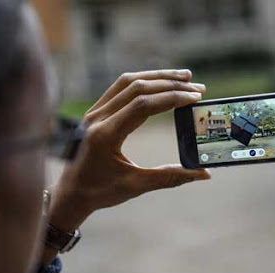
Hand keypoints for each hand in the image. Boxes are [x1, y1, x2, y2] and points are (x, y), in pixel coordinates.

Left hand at [47, 70, 209, 232]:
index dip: (172, 97)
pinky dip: (143, 81)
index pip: (142, 105)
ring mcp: (94, 112)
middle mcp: (97, 118)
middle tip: (198, 88)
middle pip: (137, 88)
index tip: (195, 97)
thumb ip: (170, 177)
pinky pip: (120, 87)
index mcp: (105, 135)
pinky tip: (160, 83)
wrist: (70, 193)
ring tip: (184, 78)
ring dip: (158, 77)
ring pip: (128, 82)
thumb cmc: (100, 191)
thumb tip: (204, 174)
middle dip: (170, 85)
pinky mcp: (96, 112)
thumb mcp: (136, 186)